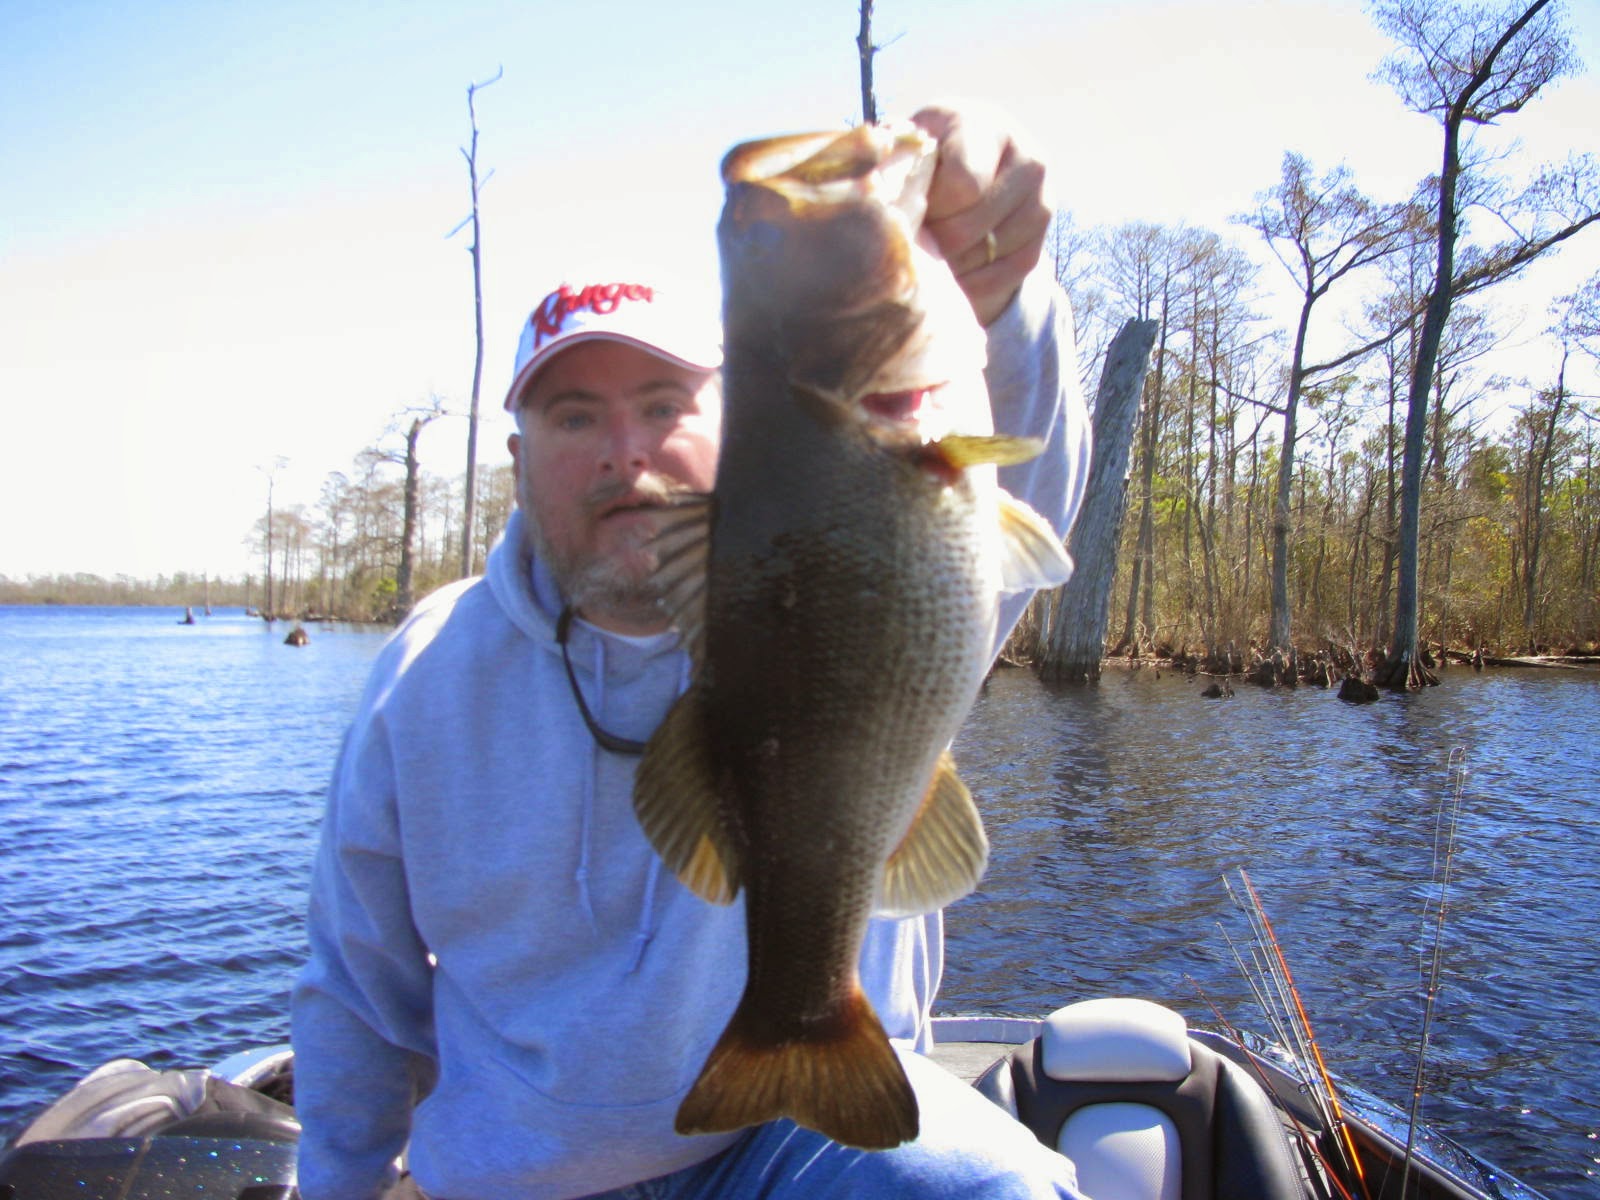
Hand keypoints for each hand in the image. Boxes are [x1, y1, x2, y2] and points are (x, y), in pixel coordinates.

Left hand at [911, 104, 1051, 326]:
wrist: (964, 177)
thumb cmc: (924, 162)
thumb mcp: (907, 150)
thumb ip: (892, 161)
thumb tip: (879, 189)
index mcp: (984, 126)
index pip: (963, 184)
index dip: (931, 204)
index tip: (916, 201)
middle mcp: (1026, 159)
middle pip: (967, 228)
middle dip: (935, 236)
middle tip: (922, 228)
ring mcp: (1040, 201)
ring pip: (982, 257)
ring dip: (949, 261)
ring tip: (937, 243)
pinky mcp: (1040, 242)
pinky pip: (999, 280)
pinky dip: (969, 281)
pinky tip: (955, 263)